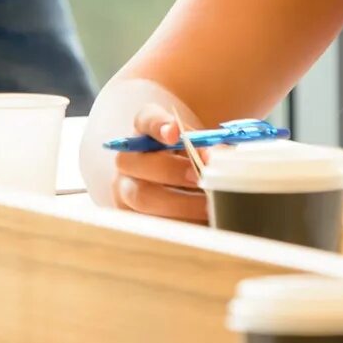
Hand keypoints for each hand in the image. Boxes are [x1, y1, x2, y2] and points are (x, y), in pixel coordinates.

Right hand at [106, 100, 207, 222]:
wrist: (186, 191)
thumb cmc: (194, 166)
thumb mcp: (202, 152)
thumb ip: (210, 151)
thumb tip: (218, 159)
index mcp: (146, 132)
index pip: (146, 119)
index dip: (158, 125)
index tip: (175, 132)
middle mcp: (129, 159)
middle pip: (135, 161)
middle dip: (171, 171)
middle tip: (200, 177)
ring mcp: (124, 190)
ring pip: (141, 196)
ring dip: (179, 203)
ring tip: (208, 206)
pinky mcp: (131, 218)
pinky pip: (149, 223)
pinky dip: (177, 223)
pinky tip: (198, 223)